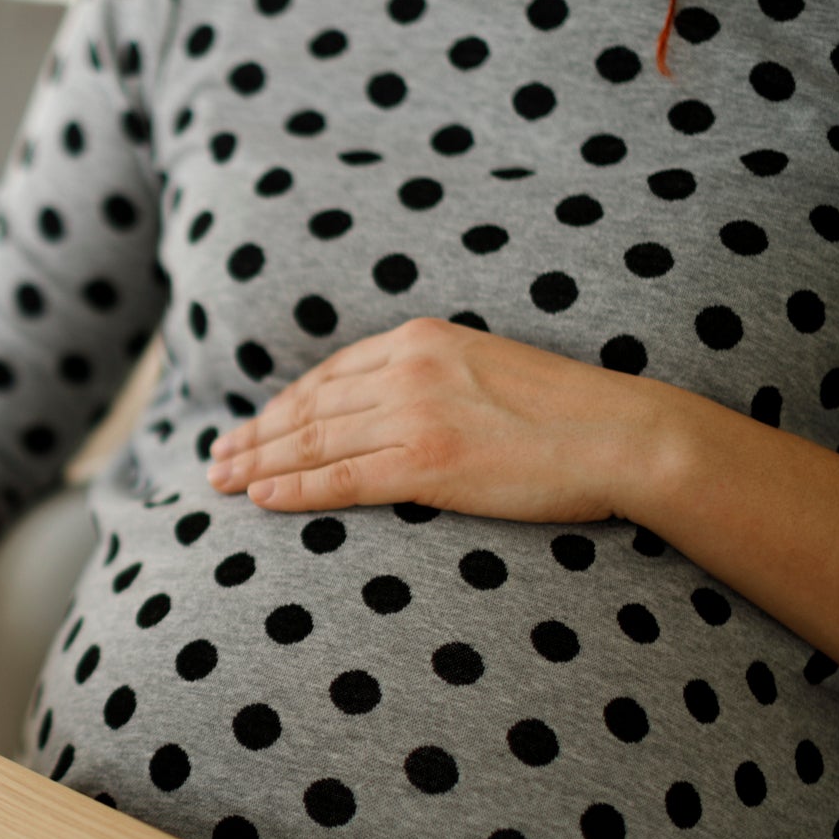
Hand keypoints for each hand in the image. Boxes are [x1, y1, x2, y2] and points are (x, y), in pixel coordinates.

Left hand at [205, 316, 682, 522]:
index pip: (331, 374)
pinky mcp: (427, 465)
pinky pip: (341, 480)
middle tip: (215, 456)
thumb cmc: (569, 412)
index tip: (254, 423)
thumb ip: (436, 379)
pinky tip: (261, 499)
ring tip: (220, 481)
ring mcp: (415, 416)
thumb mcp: (489, 369)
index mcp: (422, 339)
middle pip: (309, 407)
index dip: (283, 403)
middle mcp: (409, 369)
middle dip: (255, 433)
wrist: (623, 434)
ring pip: (313, 442)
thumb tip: (396, 407)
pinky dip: (294, 489)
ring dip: (259, 462)